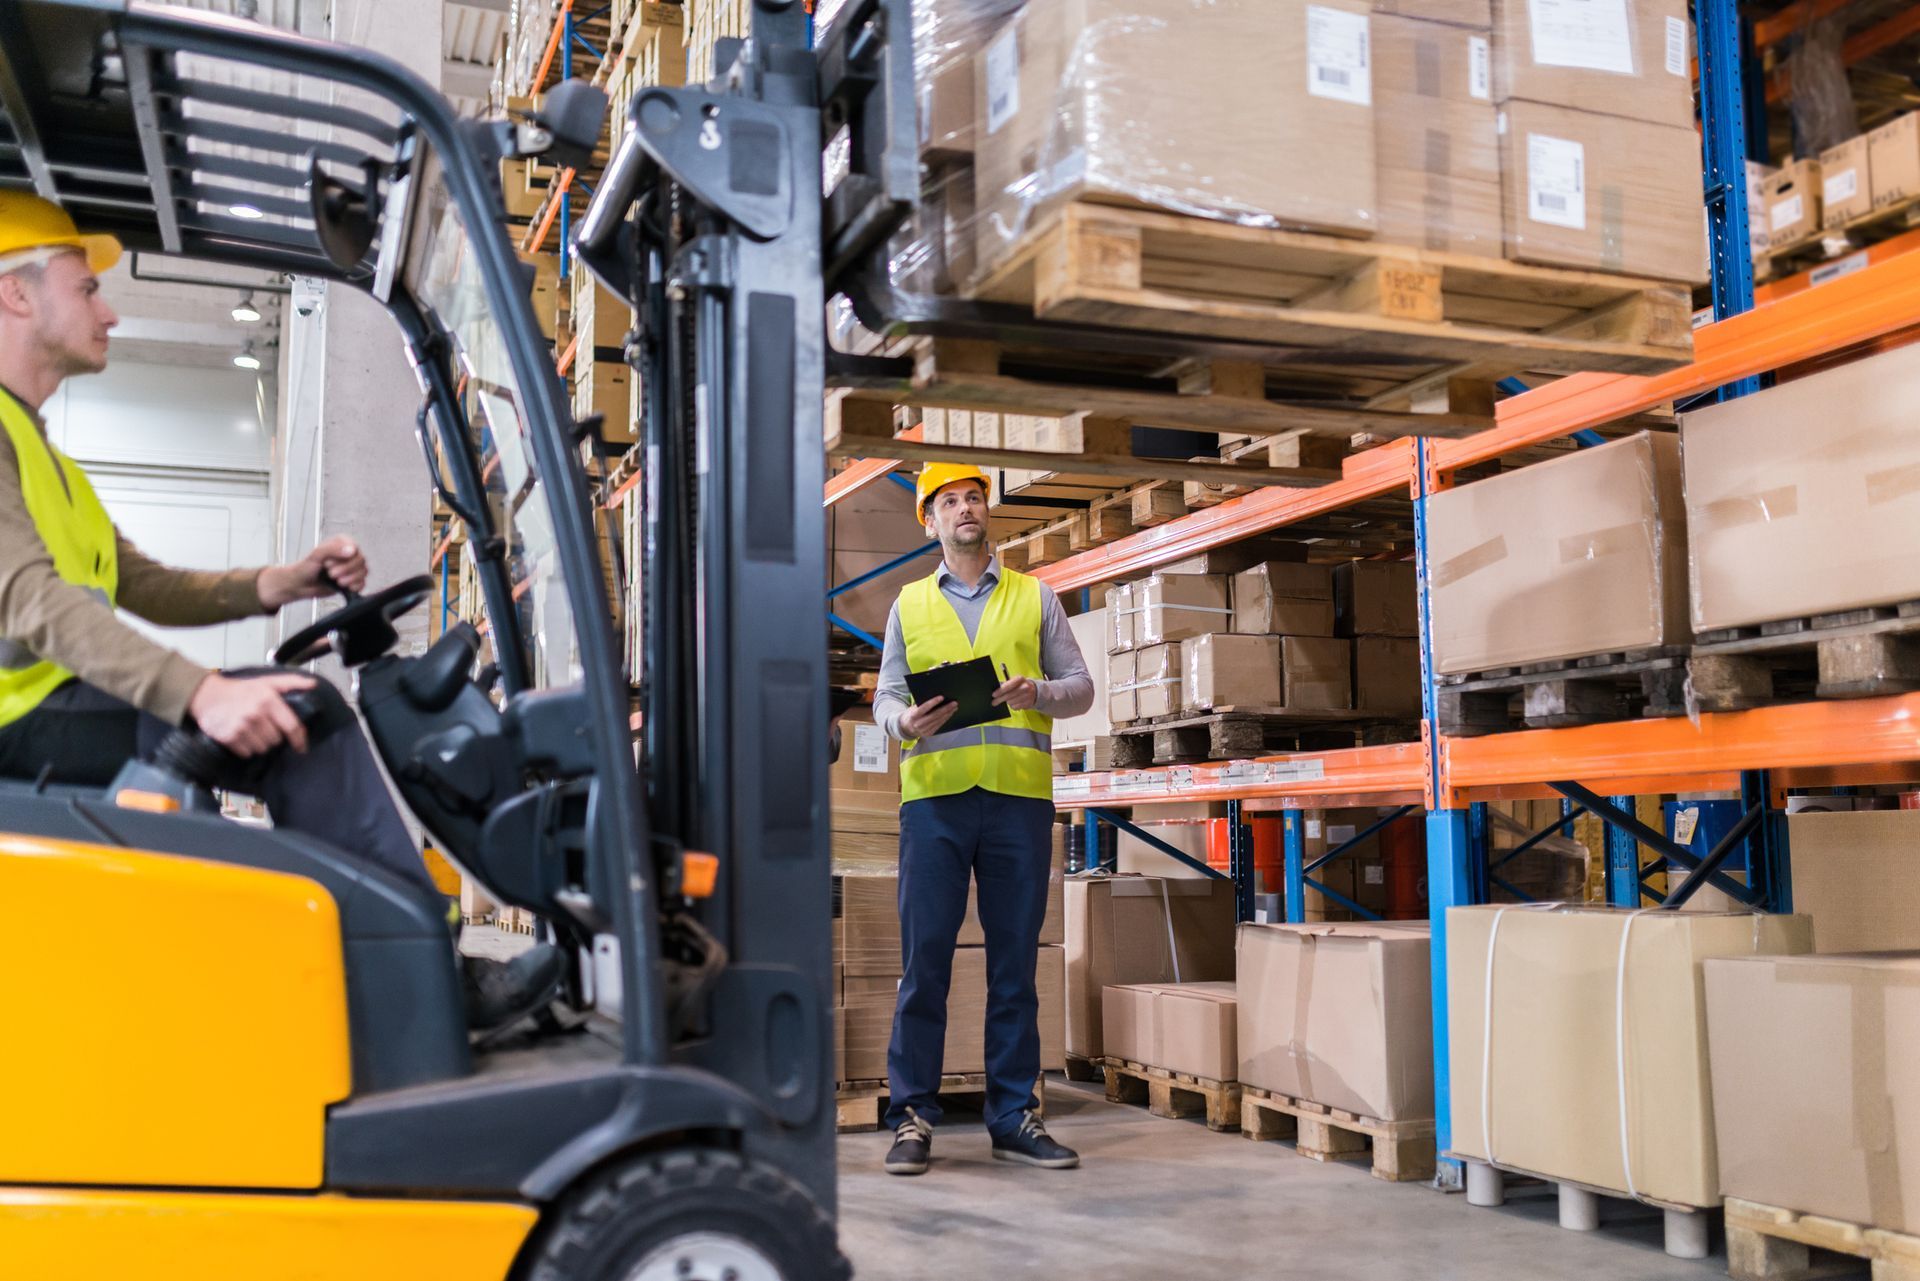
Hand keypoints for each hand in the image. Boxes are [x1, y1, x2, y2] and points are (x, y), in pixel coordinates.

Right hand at [187, 672, 316, 756]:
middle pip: (276, 740)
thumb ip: (292, 682)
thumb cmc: (240, 690)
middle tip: (264, 727)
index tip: (301, 747)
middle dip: (273, 736)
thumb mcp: (267, 682)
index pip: (292, 727)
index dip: (299, 740)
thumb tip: (313, 684)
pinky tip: (241, 736)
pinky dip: (246, 748)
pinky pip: (247, 753)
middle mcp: (256, 714)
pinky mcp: (228, 737)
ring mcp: (241, 727)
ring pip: (262, 748)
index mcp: (268, 700)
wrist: (207, 696)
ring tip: (252, 731)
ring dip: (260, 743)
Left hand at [258, 536, 367, 609]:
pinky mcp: (353, 581)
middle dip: (346, 569)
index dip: (346, 557)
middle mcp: (349, 554)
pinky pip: (363, 584)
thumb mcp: (316, 554)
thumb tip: (352, 551)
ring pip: (363, 572)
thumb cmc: (306, 567)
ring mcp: (352, 568)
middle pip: (361, 561)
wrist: (301, 584)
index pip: (355, 548)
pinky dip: (354, 586)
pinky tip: (343, 586)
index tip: (330, 563)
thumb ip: (333, 549)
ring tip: (336, 581)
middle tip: (331, 573)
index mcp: (342, 543)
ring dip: (350, 579)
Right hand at [898, 694, 959, 738]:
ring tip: (954, 707)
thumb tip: (937, 699)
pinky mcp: (929, 734)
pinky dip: (945, 719)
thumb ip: (921, 705)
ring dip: (948, 714)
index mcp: (913, 716)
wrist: (905, 728)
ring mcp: (924, 731)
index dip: (933, 702)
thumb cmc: (911, 714)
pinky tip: (950, 714)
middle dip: (945, 709)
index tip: (942, 697)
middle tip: (954, 703)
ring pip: (938, 721)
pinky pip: (939, 725)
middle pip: (934, 715)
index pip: (924, 708)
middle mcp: (918, 724)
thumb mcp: (912, 708)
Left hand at [991, 676, 1037, 710]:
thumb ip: (1006, 684)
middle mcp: (1025, 687)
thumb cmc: (1020, 685)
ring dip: (1007, 702)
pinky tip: (1014, 702)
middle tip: (994, 702)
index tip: (994, 695)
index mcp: (1020, 679)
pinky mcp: (1028, 703)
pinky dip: (1012, 706)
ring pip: (1011, 702)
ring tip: (1008, 700)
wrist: (1035, 691)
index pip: (1008, 685)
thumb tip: (996, 690)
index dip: (1000, 691)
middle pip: (1008, 695)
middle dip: (999, 699)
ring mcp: (1027, 696)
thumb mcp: (1015, 681)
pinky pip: (1015, 707)